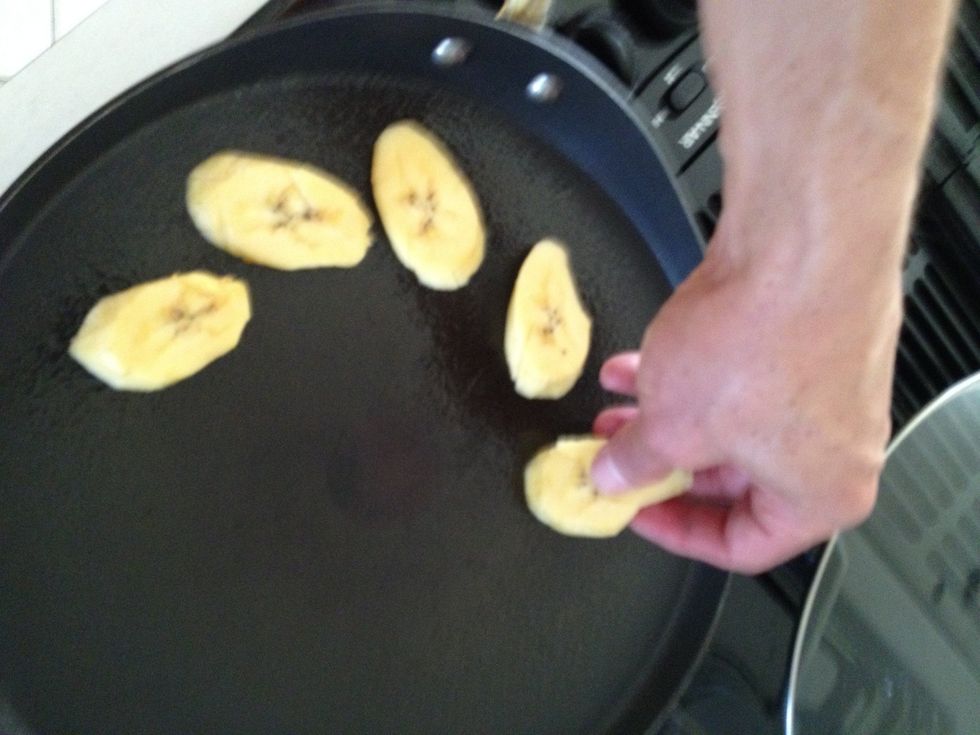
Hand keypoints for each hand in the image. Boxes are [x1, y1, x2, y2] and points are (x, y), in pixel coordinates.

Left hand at [590, 232, 901, 573]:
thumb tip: (615, 476)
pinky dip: (689, 377)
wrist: (801, 241)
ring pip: (729, 424)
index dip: (675, 531)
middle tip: (616, 458)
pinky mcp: (807, 342)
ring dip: (666, 417)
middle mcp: (834, 450)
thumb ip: (637, 463)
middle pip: (732, 481)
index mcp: (821, 496)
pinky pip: (739, 379)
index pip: (742, 546)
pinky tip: (639, 363)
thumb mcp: (674, 427)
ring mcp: (825, 391)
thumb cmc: (766, 340)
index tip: (634, 511)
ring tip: (616, 408)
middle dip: (661, 463)